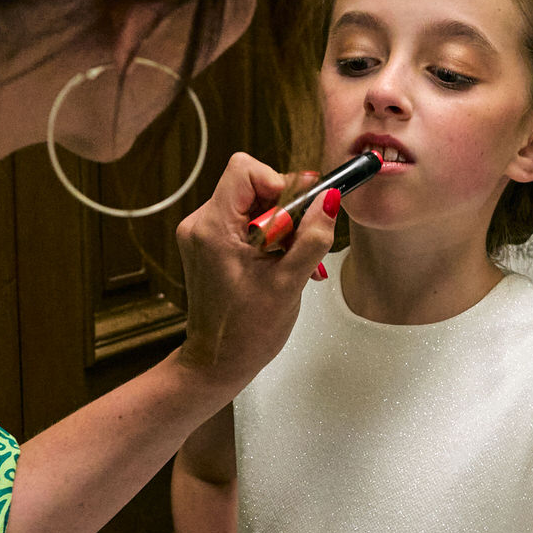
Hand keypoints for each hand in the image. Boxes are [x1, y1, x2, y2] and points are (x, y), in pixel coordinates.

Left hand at [175, 155, 337, 394]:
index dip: (278, 182)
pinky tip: (279, 264)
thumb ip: (312, 237)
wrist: (217, 362)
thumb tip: (330, 199)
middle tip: (302, 242)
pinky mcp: (208, 245)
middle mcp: (201, 224)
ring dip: (280, 225)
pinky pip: (243, 222)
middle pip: (251, 186)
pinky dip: (267, 236)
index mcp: (214, 228)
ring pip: (251, 204)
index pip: (244, 169)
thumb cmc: (247, 332)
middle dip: (285, 209)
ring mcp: (201, 234)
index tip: (299, 209)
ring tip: (292, 260)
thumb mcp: (289, 283)